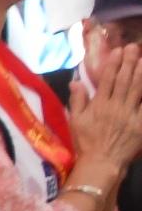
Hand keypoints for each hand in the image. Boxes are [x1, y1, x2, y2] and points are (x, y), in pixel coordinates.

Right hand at [71, 44, 141, 175]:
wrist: (102, 163)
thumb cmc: (86, 142)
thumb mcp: (75, 121)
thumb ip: (77, 100)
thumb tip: (76, 81)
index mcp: (99, 105)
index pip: (106, 80)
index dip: (112, 64)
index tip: (117, 51)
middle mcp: (115, 107)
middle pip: (124, 81)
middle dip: (128, 63)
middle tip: (133, 47)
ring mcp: (130, 115)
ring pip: (137, 90)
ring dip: (140, 73)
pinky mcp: (141, 125)